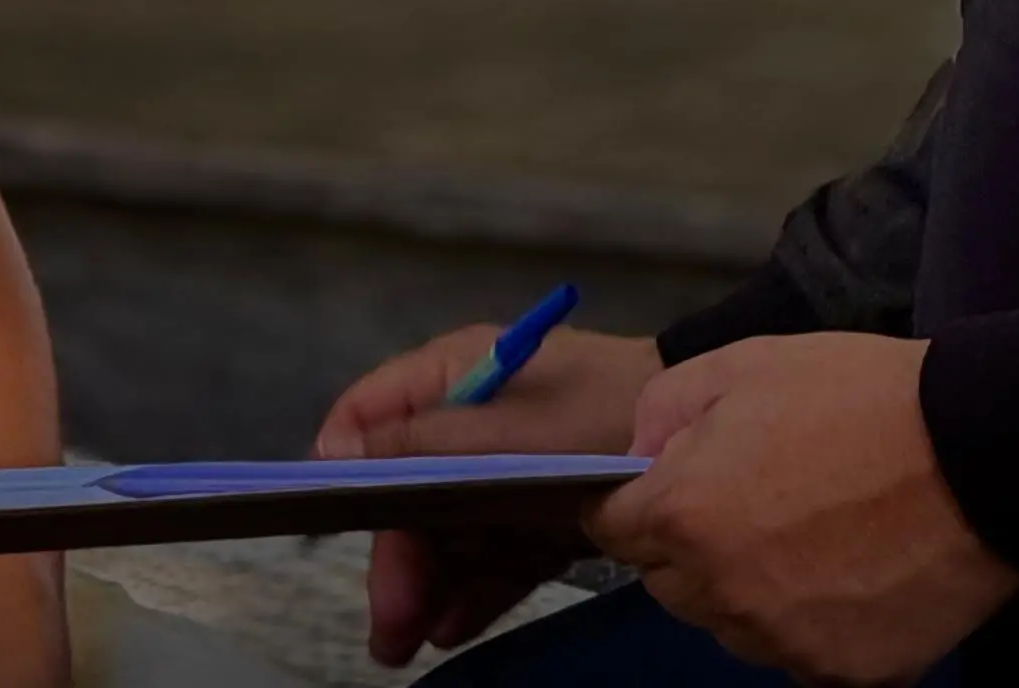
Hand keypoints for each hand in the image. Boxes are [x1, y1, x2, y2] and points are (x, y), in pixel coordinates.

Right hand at [317, 323, 657, 667]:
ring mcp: (507, 464)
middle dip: (395, 555)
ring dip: (428, 583)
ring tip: (407, 643)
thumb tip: (337, 447)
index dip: (343, 460)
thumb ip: (423, 441)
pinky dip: (473, 587)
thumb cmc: (598, 415)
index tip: (323, 517)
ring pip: (449, 528)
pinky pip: (493, 550)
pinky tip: (452, 629)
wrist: (695, 441)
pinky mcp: (540, 505)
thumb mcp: (506, 430)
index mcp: (457, 375)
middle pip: (410, 487)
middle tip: (388, 625)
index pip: (372, 411)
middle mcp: (473, 418)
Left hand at [590, 335, 1017, 686]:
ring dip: (746, 586)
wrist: (974, 450)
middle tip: (746, 496)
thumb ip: (666, 410)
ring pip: (732, 624)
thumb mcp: (743, 365)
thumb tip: (639, 457)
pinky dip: (808, 619)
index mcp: (687, 515)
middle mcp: (726, 594)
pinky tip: (848, 566)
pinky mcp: (844, 674)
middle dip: (687, 544)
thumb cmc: (856, 397)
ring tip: (806, 528)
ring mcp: (786, 643)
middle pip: (671, 585)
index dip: (630, 504)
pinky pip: (796, 651)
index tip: (655, 489)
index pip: (613, 531)